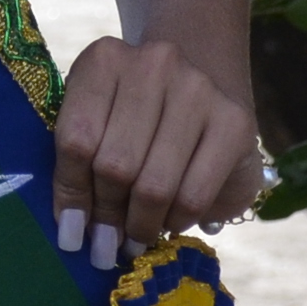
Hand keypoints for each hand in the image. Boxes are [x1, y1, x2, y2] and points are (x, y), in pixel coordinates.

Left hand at [53, 35, 264, 272]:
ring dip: (140, 226)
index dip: (71, 194)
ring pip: (155, 186)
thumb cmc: (137, 111)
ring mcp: (198, 89)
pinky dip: (176, 221)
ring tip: (133, 241)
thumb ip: (82, 162)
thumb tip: (74, 231)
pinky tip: (168, 223)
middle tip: (105, 245)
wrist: (202, 78)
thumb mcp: (99, 118)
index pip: (76, 139)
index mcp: (104, 60)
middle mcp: (153, 64)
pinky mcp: (235, 121)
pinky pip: (194, 195)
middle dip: (107, 217)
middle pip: (115, 165)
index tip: (71, 233)